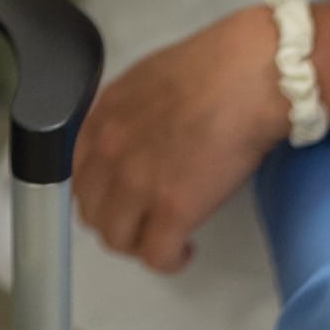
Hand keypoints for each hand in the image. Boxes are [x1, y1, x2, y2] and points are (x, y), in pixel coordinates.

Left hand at [74, 4, 295, 274]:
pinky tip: (185, 250)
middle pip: (92, 212)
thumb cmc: (214, 68)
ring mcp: (137, 183)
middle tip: (144, 222)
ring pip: (116, 240)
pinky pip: (156, 256)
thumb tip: (134, 139)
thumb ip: (126, 114)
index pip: (80, 174)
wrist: (249, 76)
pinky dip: (169, 260)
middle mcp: (109, 153)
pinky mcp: (173, 210)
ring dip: (139, 244)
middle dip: (116, 222)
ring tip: (165, 238)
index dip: (100, 193)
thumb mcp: (147, 81)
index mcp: (103, 118)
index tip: (121, 199)